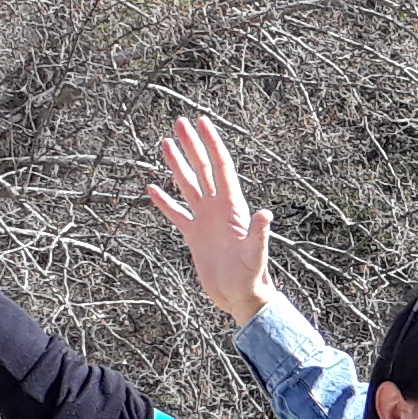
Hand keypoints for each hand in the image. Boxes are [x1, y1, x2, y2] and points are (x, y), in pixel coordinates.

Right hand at [146, 114, 275, 321]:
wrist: (240, 297)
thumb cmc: (251, 278)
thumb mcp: (255, 255)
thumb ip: (258, 234)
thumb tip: (265, 213)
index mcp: (233, 207)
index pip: (221, 167)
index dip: (211, 143)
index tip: (201, 121)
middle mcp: (218, 208)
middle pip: (202, 169)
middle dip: (192, 145)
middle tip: (179, 121)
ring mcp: (205, 220)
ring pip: (188, 185)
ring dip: (177, 165)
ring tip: (165, 143)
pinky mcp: (194, 236)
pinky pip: (176, 213)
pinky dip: (164, 201)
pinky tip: (152, 188)